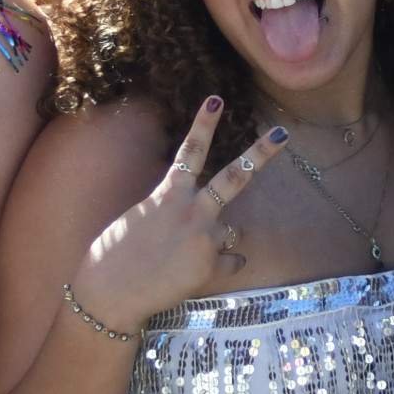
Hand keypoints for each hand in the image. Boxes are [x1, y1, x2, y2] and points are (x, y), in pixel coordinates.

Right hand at [73, 98, 280, 326]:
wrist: (110, 293)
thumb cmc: (114, 255)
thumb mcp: (141, 219)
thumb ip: (171, 211)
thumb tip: (195, 217)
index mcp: (168, 195)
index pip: (190, 152)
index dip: (204, 124)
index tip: (217, 100)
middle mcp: (192, 212)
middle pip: (234, 177)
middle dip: (261, 153)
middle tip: (282, 133)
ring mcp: (205, 239)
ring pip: (232, 230)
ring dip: (219, 238)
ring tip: (189, 252)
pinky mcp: (211, 267)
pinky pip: (229, 263)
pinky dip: (220, 266)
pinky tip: (196, 274)